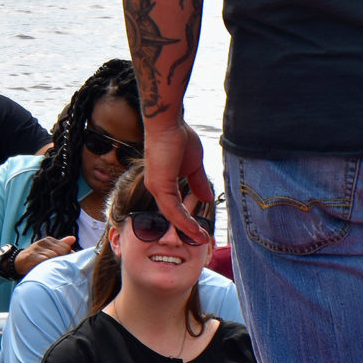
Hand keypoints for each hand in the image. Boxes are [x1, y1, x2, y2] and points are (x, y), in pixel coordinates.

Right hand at [13, 235, 74, 277]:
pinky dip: (47, 266)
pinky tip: (45, 269)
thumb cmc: (36, 257)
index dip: (66, 256)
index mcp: (49, 240)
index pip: (66, 247)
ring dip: (54, 264)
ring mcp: (37, 249)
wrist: (18, 263)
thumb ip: (61, 245)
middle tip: (56, 266)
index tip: (62, 262)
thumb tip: (73, 238)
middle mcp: (43, 242)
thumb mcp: (49, 249)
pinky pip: (45, 261)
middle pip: (62, 251)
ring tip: (50, 268)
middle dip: (61, 260)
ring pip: (54, 256)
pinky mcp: (32, 257)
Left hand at [143, 119, 214, 243]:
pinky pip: (172, 209)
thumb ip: (198, 183)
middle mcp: (157, 188)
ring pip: (172, 215)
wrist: (168, 124)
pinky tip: (193, 228)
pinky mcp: (160, 185)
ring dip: (187, 228)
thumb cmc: (178, 138)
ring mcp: (156, 188)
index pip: (175, 207)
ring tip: (201, 238)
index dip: (187, 220)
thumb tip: (206, 198)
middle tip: (202, 239)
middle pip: (172, 215)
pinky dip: (183, 220)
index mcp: (163, 184)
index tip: (201, 229)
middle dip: (187, 229)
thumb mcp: (194, 165)